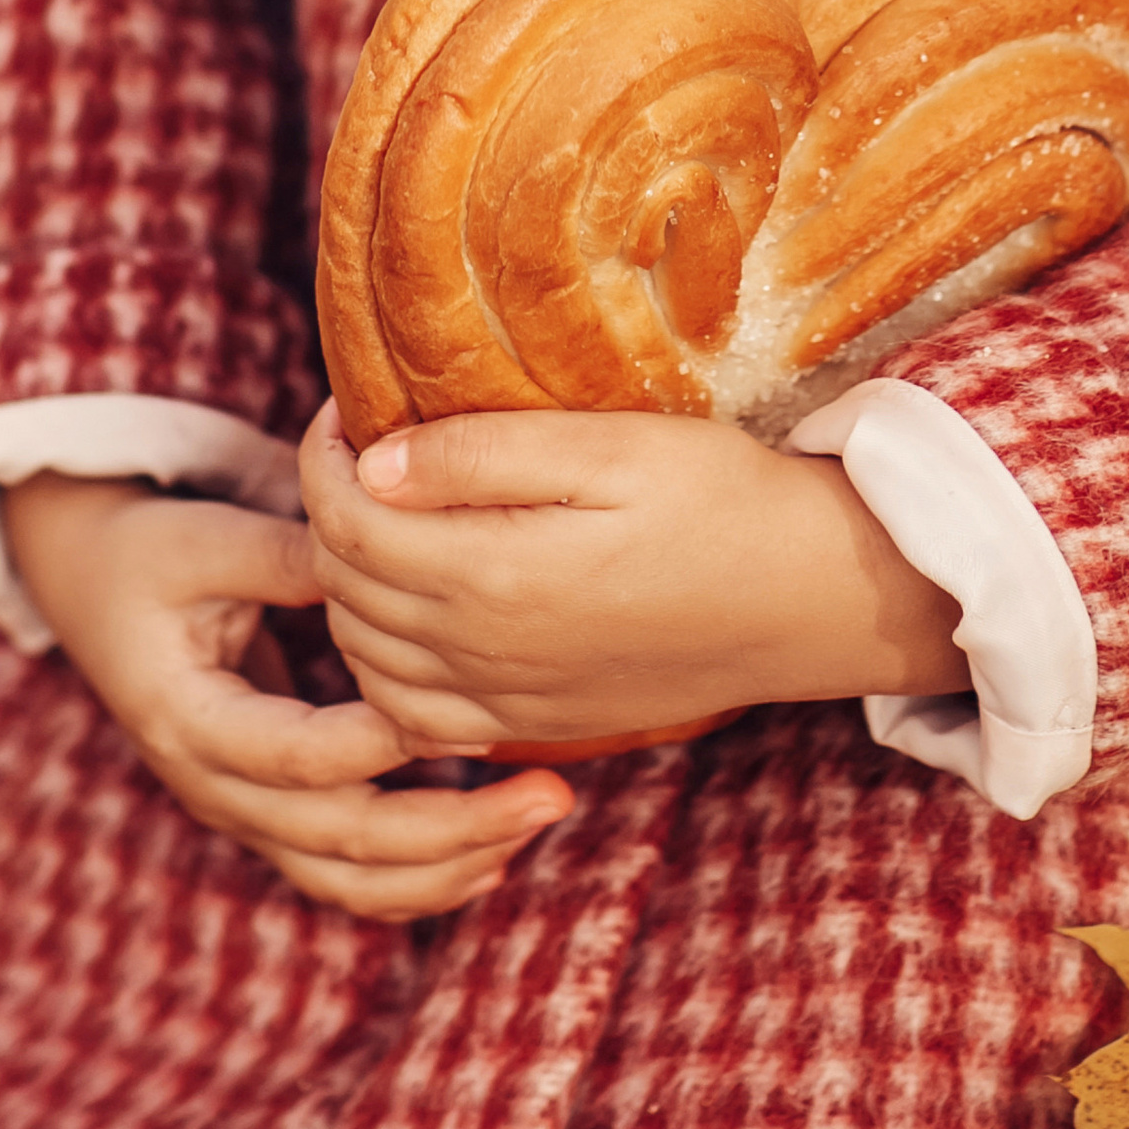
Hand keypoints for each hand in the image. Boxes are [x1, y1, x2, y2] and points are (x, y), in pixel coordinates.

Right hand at [1, 473, 572, 917]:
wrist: (90, 584)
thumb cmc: (152, 550)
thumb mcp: (208, 539)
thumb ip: (290, 555)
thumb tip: (387, 555)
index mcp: (190, 719)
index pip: (297, 756)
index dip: (381, 742)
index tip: (464, 711)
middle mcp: (215, 787)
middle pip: (340, 842)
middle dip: (451, 827)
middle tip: (550, 796)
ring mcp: (242, 811)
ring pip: (350, 879)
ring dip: (448, 865)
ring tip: (536, 823)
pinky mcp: (269, 813)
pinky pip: (345, 876)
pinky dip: (418, 879)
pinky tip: (489, 857)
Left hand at [300, 405, 965, 752]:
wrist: (805, 597)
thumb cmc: (719, 499)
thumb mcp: (610, 448)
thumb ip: (484, 453)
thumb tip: (373, 462)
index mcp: (492, 573)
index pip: (346, 519)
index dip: (322, 455)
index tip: (344, 406)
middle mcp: (483, 652)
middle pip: (343, 587)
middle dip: (327, 510)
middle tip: (358, 448)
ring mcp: (506, 699)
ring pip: (364, 660)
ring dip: (346, 587)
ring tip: (380, 518)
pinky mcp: (534, 722)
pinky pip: (415, 719)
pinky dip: (381, 671)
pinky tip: (407, 619)